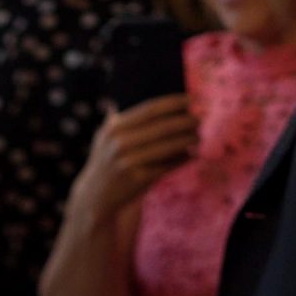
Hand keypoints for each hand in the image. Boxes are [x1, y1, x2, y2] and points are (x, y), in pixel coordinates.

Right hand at [67, 96, 198, 228]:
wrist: (96, 196)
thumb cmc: (108, 160)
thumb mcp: (105, 137)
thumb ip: (121, 118)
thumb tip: (154, 100)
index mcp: (114, 128)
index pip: (150, 110)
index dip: (174, 103)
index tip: (191, 99)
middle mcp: (120, 144)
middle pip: (162, 127)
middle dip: (185, 121)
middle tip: (199, 118)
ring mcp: (128, 162)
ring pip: (168, 146)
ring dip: (187, 140)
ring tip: (198, 136)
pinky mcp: (138, 179)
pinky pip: (167, 165)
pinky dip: (182, 159)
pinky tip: (191, 154)